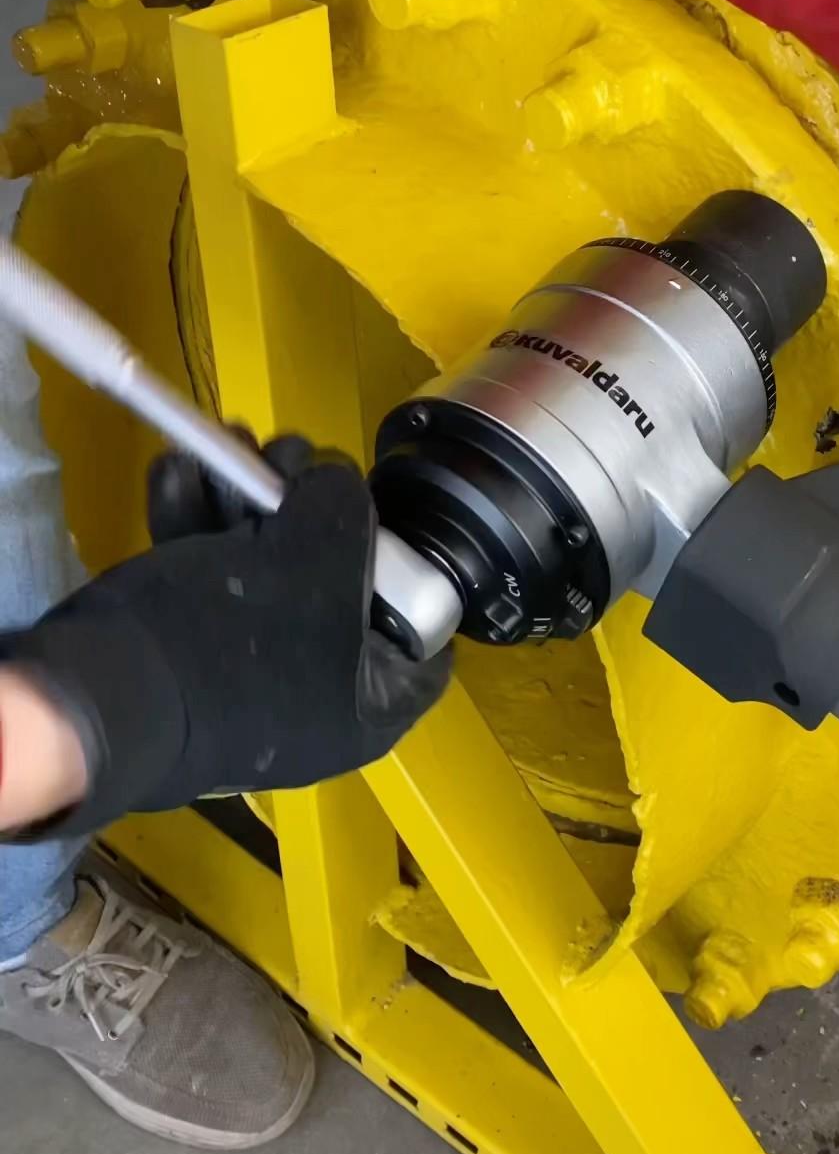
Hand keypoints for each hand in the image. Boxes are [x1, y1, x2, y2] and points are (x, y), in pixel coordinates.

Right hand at [0, 439, 451, 836]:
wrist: (98, 691)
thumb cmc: (230, 638)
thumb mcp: (317, 553)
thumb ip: (347, 507)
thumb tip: (334, 487)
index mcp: (364, 706)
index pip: (424, 645)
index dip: (413, 573)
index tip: (388, 521)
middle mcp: (314, 700)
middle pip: (335, 585)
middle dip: (305, 507)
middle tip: (285, 458)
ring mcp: (247, 679)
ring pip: (265, 571)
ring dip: (243, 499)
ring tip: (229, 446)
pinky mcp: (188, 657)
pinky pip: (212, 583)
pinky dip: (198, 526)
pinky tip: (181, 473)